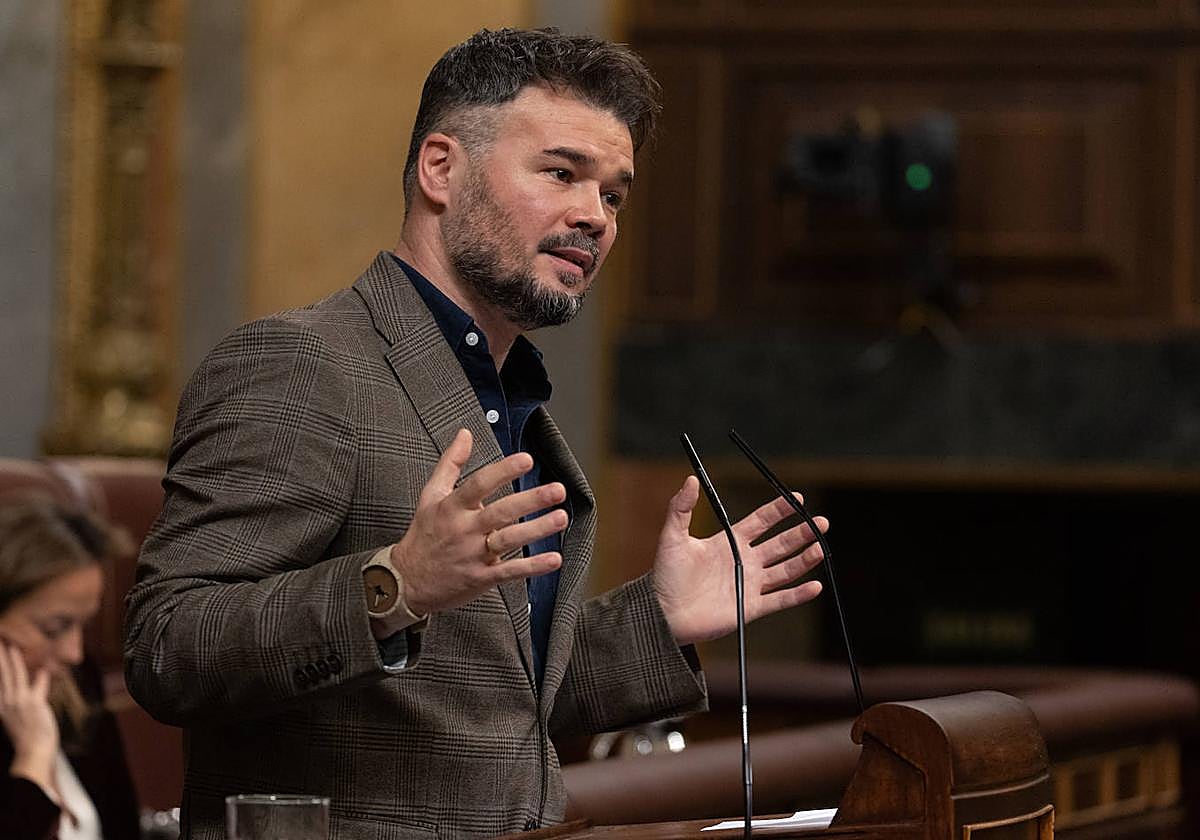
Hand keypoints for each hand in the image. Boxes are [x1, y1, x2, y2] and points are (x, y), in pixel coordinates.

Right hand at [0, 640, 59, 793]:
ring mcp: (19, 703)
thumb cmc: (32, 733)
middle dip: (0, 658)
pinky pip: (36, 685)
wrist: (34, 751)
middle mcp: (7, 703)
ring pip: (14, 676)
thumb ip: (33, 691)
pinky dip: (40, 676)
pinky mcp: (33, 704)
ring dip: (11, 660)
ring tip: (9, 646)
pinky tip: (42, 667)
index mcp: (3, 705)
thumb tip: (41, 673)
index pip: (0, 681)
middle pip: (2, 676)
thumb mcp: (26, 711)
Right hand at [386, 428, 567, 623]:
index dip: (503, 471)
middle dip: (530, 500)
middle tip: (556, 489)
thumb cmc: (423, 535)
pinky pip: (510, 571)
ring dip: (537, 529)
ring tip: (561, 517)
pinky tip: (553, 558)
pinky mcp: (481, 577)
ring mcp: (473, 555)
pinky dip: (533, 566)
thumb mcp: (430, 495)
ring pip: (509, 540)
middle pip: (501, 512)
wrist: (406, 581)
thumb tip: (465, 434)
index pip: (479, 484)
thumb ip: (450, 463)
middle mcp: (464, 530)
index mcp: (452, 508)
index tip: (526, 459)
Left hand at [652, 476, 827, 645]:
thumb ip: (681, 507)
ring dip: (804, 559)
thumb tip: (691, 479)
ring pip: (785, 570)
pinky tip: (815, 585)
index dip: (780, 510)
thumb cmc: (666, 575)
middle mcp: (744, 561)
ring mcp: (749, 584)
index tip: (798, 498)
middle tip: (821, 521)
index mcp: (729, 542)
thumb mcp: (673, 536)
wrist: (662, 611)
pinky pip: (779, 600)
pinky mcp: (750, 607)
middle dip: (801, 532)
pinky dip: (798, 594)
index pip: (762, 521)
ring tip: (820, 547)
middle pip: (780, 544)